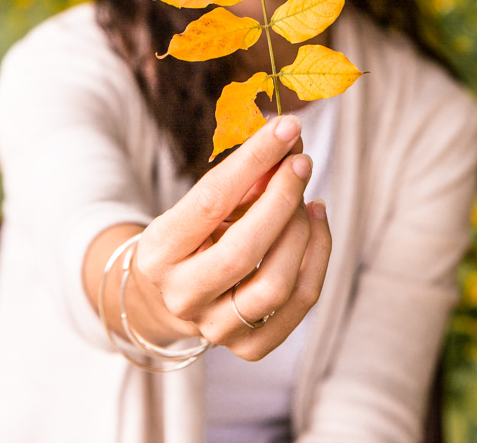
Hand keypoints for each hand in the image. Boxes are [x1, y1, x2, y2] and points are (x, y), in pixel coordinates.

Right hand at [122, 114, 330, 360]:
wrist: (167, 298)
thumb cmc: (191, 237)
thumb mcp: (202, 204)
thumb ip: (245, 176)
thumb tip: (290, 141)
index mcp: (159, 252)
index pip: (211, 199)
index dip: (254, 159)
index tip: (286, 127)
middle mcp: (182, 296)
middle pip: (245, 250)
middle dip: (282, 198)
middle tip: (302, 162)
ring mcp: (215, 328)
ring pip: (276, 284)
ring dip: (303, 232)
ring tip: (309, 198)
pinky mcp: (248, 348)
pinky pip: (298, 304)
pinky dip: (317, 258)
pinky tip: (316, 224)